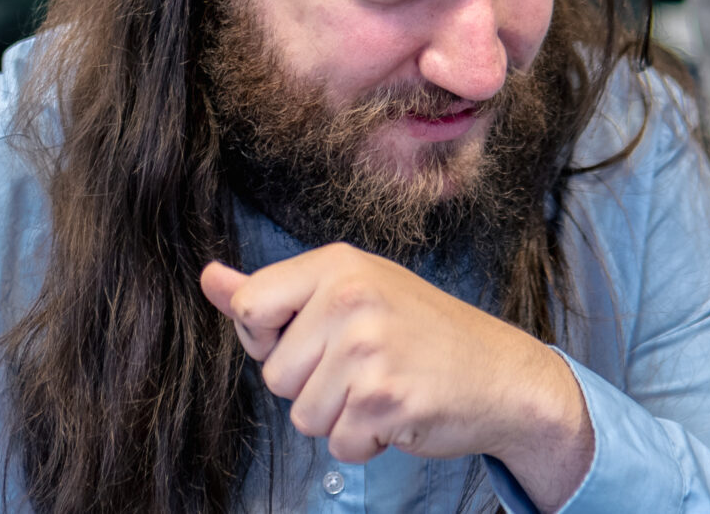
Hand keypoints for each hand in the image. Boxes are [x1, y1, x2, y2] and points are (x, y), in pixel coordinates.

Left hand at [199, 247, 594, 511]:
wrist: (501, 374)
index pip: (250, 307)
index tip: (314, 338)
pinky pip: (338, 444)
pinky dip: (365, 442)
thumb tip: (208, 277)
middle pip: (274, 374)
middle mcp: (350, 298)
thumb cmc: (421, 333)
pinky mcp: (384, 398)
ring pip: (303, 416)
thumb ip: (275, 291)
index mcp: (337, 265)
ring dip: (340, 418)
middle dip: (312, 386)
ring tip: (383, 388)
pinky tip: (398, 412)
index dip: (271, 339)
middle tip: (364, 366)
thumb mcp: (350, 292)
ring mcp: (368, 348)